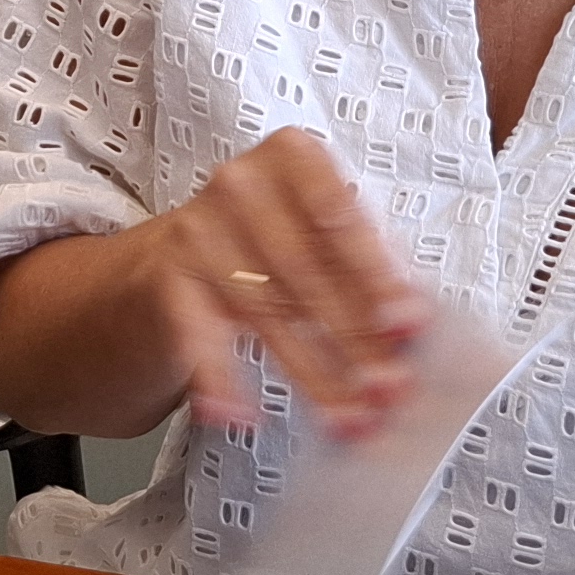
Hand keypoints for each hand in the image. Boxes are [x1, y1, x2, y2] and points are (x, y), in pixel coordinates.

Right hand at [148, 130, 426, 437]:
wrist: (164, 265)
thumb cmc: (263, 246)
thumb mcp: (315, 237)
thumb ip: (362, 265)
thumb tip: (411, 317)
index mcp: (292, 158)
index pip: (339, 214)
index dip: (375, 272)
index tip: (405, 322)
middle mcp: (241, 184)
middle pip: (307, 270)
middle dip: (355, 338)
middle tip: (388, 387)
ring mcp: (197, 230)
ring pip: (267, 311)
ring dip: (312, 372)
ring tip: (346, 416)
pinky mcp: (166, 280)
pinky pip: (201, 336)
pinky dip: (224, 381)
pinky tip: (244, 415)